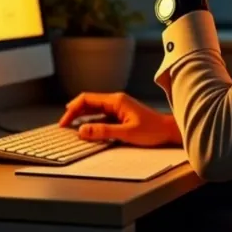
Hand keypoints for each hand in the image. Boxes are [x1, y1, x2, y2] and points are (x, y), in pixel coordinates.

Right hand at [58, 92, 181, 145]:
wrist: (168, 131)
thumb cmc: (152, 130)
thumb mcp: (126, 133)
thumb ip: (103, 131)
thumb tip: (82, 130)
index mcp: (116, 100)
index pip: (87, 99)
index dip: (73, 109)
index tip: (64, 121)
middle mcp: (115, 101)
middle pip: (88, 102)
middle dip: (74, 112)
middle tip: (63, 125)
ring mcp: (118, 107)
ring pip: (94, 108)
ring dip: (81, 116)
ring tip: (70, 126)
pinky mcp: (120, 114)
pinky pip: (101, 115)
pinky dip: (90, 120)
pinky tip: (86, 128)